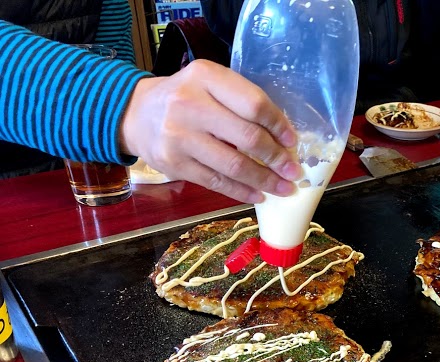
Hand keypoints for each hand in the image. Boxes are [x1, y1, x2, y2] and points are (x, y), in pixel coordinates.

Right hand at [120, 60, 301, 203]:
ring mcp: (179, 136)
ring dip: (264, 180)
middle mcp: (189, 104)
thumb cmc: (185, 98)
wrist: (135, 114)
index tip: (292, 142)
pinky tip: (258, 195)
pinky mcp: (174, 164)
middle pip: (247, 137)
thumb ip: (239, 102)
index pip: (253, 103)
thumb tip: (282, 139)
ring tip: (283, 189)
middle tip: (293, 171)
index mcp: (205, 76)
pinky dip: (241, 191)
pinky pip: (216, 182)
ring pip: (233, 165)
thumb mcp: (209, 84)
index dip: (278, 125)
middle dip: (276, 158)